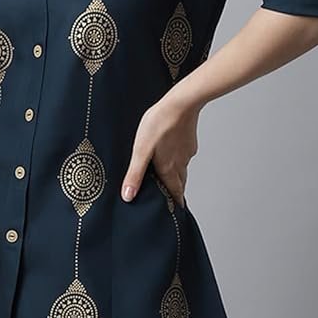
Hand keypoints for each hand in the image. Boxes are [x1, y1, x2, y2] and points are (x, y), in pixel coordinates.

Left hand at [121, 93, 201, 207]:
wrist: (180, 103)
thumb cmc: (158, 124)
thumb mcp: (141, 150)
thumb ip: (135, 174)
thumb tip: (129, 196)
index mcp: (169, 168)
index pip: (174, 192)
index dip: (175, 203)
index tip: (176, 214)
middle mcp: (180, 162)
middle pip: (179, 182)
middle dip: (176, 192)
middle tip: (172, 199)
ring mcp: (186, 150)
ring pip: (182, 167)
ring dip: (177, 175)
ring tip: (169, 177)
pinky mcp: (188, 139)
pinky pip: (184, 154)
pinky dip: (179, 158)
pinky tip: (172, 151)